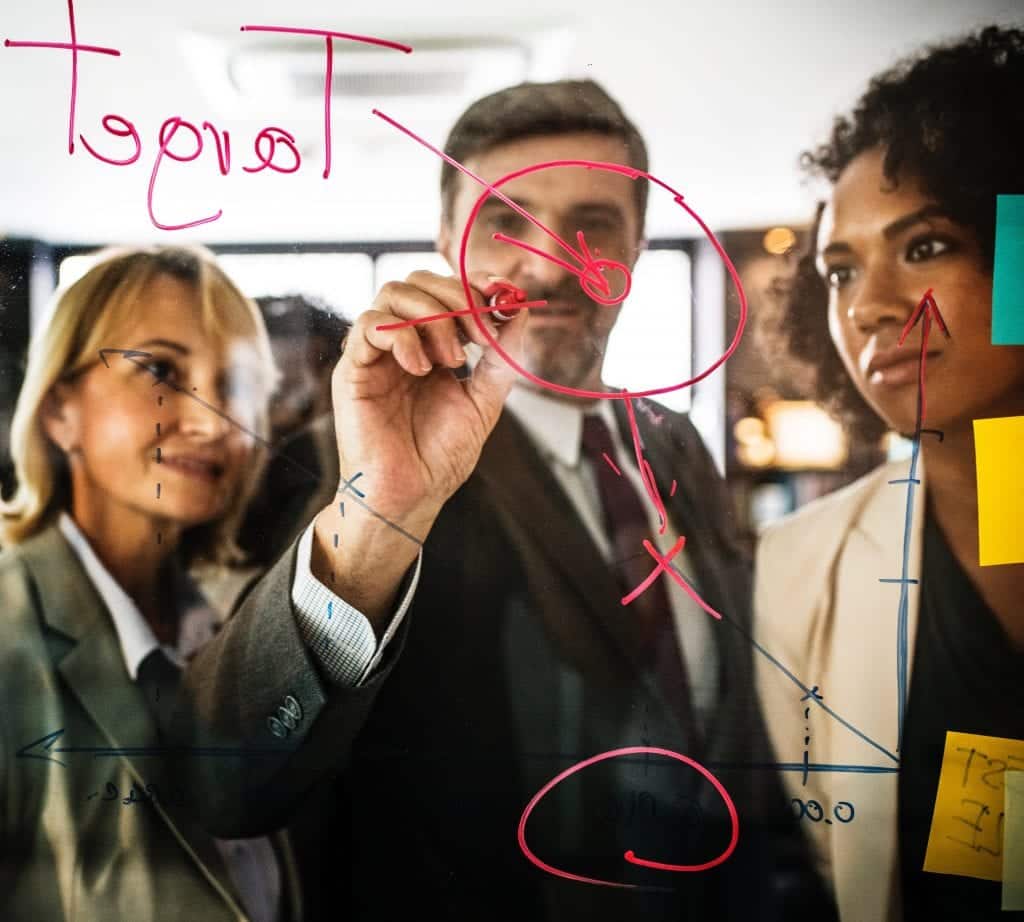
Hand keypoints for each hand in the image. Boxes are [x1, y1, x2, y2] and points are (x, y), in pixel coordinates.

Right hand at [311, 270, 525, 622]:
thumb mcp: (484, 400)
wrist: (411, 495)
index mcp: (430, 346)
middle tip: (480, 336)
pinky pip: (369, 326)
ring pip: (392, 293)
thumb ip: (500, 357)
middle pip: (417, 281)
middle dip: (455, 298)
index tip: (499, 295)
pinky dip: (402, 337)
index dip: (471, 284)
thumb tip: (519, 310)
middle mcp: (401, 343)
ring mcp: (376, 354)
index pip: (443, 291)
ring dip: (432, 317)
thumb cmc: (440, 456)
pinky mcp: (353, 369)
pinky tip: (422, 369)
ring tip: (452, 360)